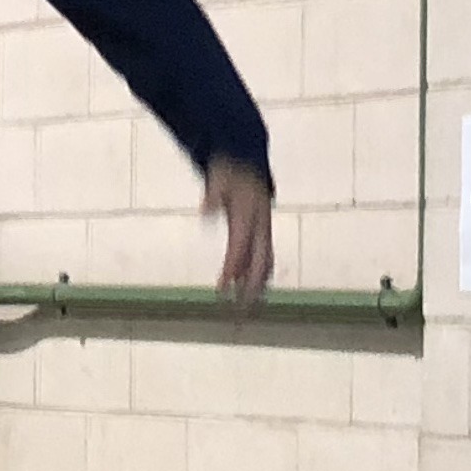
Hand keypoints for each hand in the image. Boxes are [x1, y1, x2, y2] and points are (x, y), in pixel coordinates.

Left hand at [204, 158, 275, 300]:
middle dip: (251, 287)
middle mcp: (260, 225)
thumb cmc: (230, 170)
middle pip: (259, 262)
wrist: (247, 160)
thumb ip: (213, 196)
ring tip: (247, 307)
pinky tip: (252, 290)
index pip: (240, 247)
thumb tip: (205, 210)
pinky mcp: (262, 232)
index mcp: (248, 215)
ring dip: (257, 286)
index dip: (232, 269)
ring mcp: (263, 229)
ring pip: (265, 263)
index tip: (222, 288)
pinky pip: (265, 257)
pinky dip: (260, 275)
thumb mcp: (218, 179)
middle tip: (239, 309)